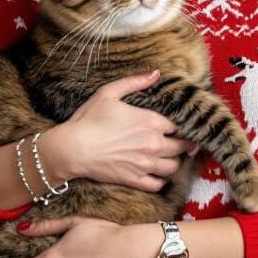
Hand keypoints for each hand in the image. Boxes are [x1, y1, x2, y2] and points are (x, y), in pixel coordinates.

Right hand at [46, 70, 191, 191]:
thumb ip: (135, 82)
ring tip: (170, 157)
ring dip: (174, 161)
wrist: (72, 149)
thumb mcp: (109, 93)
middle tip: (185, 143)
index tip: (181, 126)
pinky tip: (157, 174)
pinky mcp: (134, 179)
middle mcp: (153, 143)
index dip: (182, 125)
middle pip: (181, 146)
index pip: (180, 125)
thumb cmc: (89, 120)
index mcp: (151, 121)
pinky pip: (158, 184)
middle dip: (185, 144)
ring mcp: (145, 164)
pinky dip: (161, 180)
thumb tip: (156, 73)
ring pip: (173, 167)